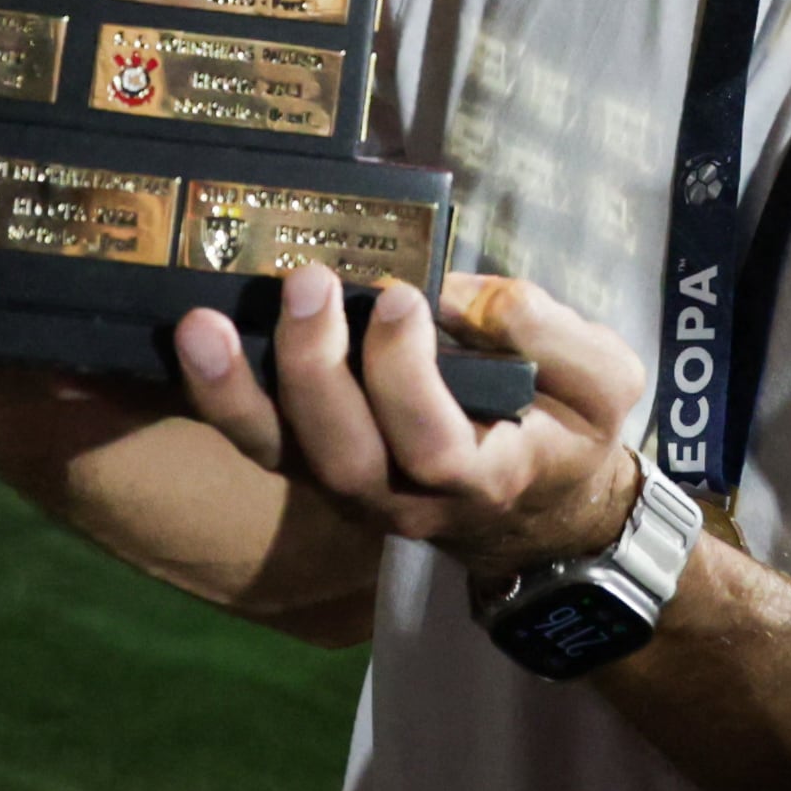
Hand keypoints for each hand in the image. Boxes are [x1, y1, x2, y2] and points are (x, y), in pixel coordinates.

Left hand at [173, 267, 643, 579]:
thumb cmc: (567, 431)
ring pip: (280, 457)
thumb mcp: (602, 382)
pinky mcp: (314, 464)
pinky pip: (258, 437)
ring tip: (199, 323)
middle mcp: (404, 499)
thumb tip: (459, 291)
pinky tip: (188, 337)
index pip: (432, 448)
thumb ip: (549, 334)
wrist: (536, 510)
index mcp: (484, 478)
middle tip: (310, 280)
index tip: (406, 297)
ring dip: (234, 392)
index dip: (407, 378)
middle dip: (314, 368)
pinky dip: (218, 393)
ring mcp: (349, 488)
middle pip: (341, 455)